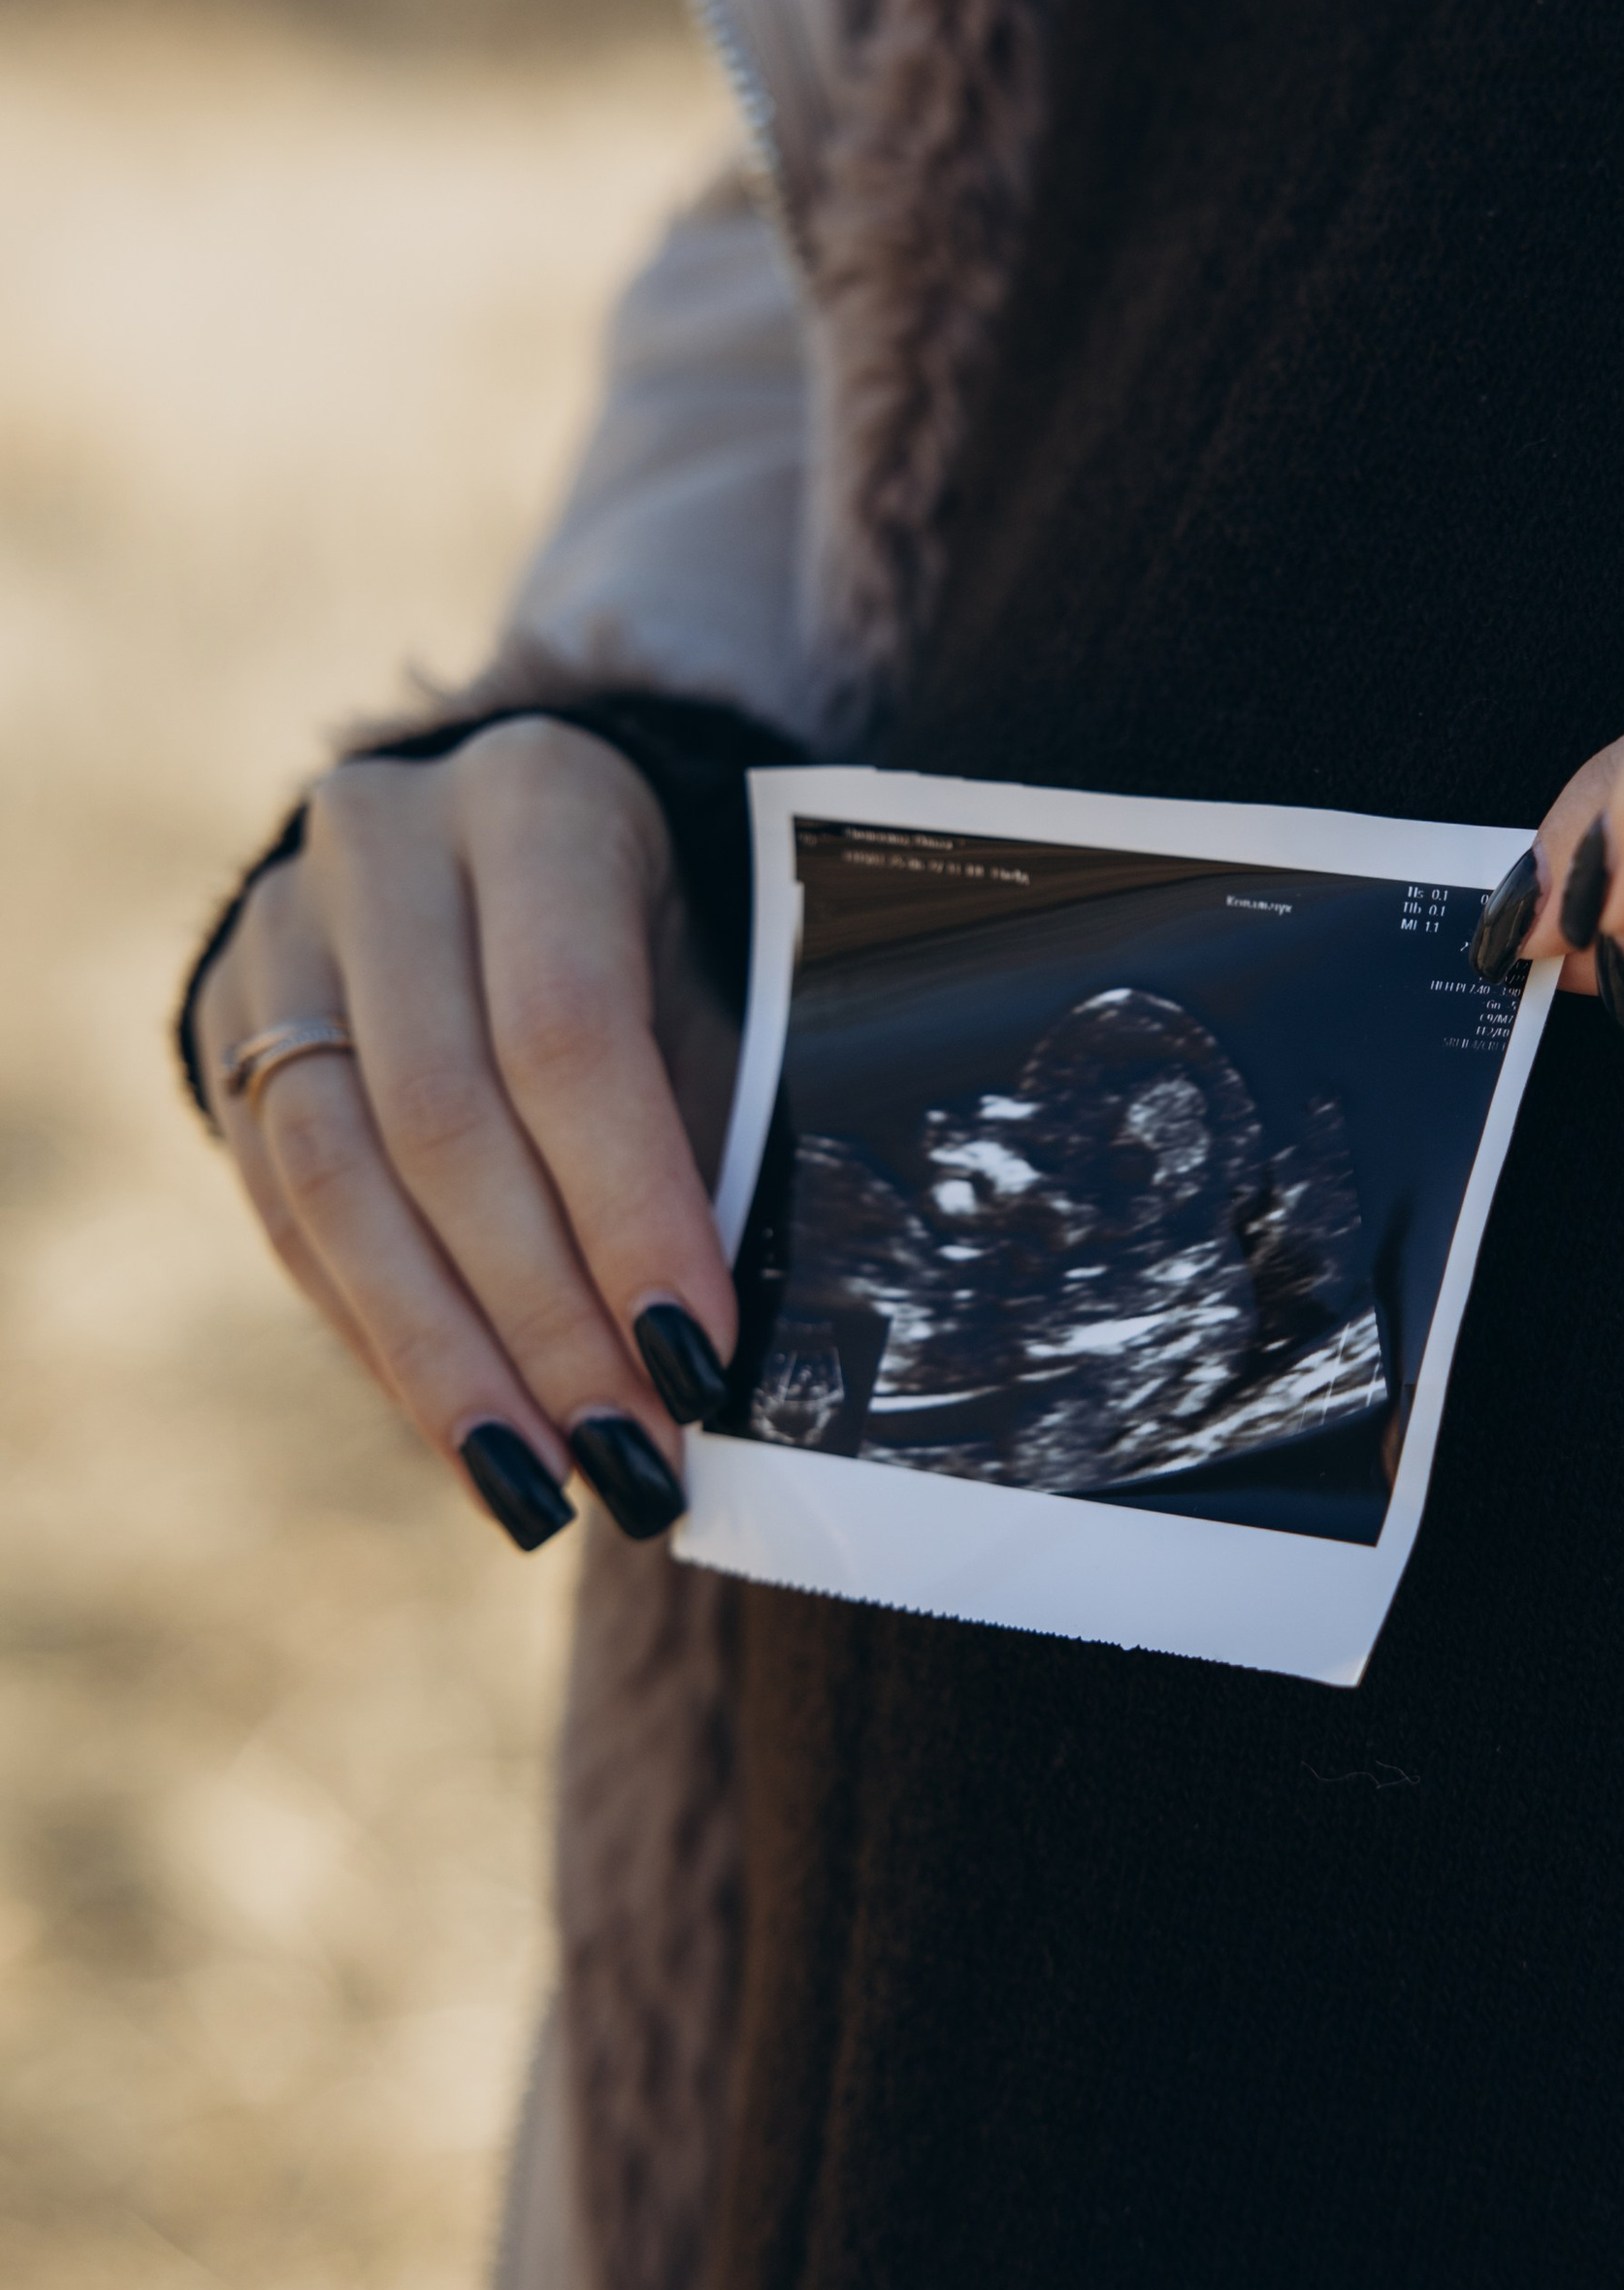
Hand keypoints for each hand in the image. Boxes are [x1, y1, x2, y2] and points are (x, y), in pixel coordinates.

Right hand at [194, 718, 738, 1547]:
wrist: (511, 835)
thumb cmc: (667, 928)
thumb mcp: (718, 973)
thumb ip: (726, 1131)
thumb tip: (735, 1364)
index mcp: (539, 798)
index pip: (567, 1029)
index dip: (630, 1209)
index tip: (700, 1358)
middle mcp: (386, 841)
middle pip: (445, 1119)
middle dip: (546, 1317)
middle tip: (633, 1456)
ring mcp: (284, 927)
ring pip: (341, 1180)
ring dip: (448, 1362)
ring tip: (542, 1491)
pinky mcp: (223, 1017)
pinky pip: (288, 1210)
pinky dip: (382, 1340)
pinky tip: (465, 1436)